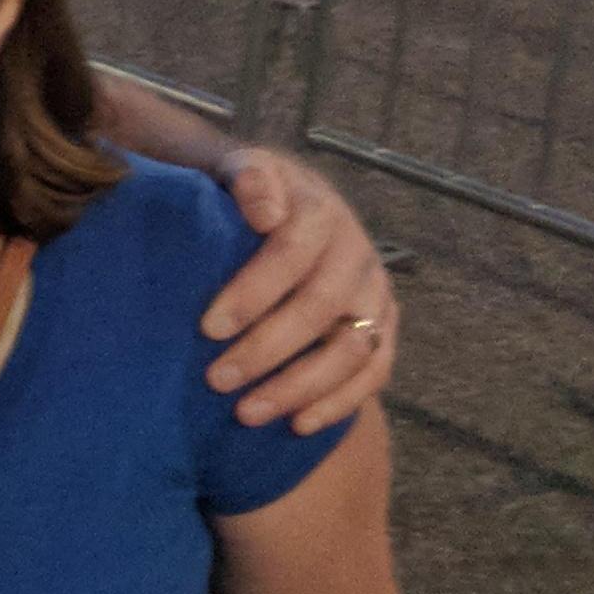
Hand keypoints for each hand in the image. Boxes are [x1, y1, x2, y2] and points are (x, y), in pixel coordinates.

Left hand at [201, 147, 395, 432]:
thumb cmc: (248, 194)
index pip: (293, 254)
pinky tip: (298, 425)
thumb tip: (264, 211)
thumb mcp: (241, 168)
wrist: (282, 200)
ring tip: (247, 413)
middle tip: (216, 380)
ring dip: (300, 387)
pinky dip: (339, 403)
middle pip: (322, 309)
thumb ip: (249, 178)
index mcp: (321, 212)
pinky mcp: (384, 326)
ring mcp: (375, 293)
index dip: (253, 292)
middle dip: (267, 350)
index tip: (208, 328)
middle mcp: (357, 253)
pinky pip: (374, 372)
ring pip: (352, 348)